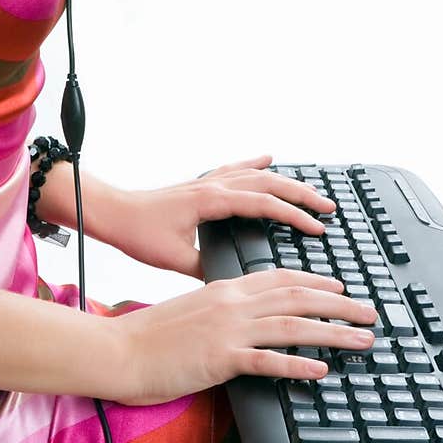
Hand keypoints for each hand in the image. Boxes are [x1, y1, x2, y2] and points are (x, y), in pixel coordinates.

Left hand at [111, 153, 335, 280]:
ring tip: (311, 190)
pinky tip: (268, 158)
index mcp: (210, 201)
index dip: (293, 215)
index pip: (263, 204)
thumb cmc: (138, 233)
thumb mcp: (173, 259)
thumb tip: (230, 285)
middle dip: (302, 194)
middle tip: (329, 208)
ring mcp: (207, 181)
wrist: (113, 212)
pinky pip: (236, 167)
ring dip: (286, 181)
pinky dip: (256, 163)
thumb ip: (204, 268)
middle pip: (268, 183)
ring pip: (256, 174)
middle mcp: (212, 185)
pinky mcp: (201, 184)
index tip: (317, 227)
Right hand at [111, 268, 378, 405]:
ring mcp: (227, 330)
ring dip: (333, 332)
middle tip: (369, 312)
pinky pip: (267, 360)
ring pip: (292, 325)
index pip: (279, 278)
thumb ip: (220, 306)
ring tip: (361, 339)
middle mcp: (232, 302)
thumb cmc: (150, 333)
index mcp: (225, 287)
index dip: (315, 281)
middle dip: (340, 304)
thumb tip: (244, 315)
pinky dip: (297, 364)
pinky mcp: (220, 358)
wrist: (120, 349)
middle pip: (297, 297)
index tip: (340, 289)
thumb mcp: (191, 309)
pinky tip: (320, 370)